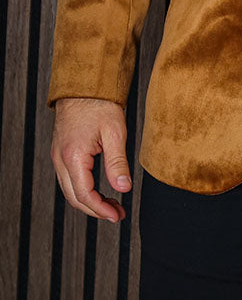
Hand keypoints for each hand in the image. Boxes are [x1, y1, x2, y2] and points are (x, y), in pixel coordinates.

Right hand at [51, 98, 130, 221]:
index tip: (117, 216)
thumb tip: (124, 188)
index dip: (101, 209)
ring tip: (112, 205)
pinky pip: (69, 179)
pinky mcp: (61, 151)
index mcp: (73, 156)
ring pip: (70, 190)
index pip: (84, 195)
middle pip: (74, 197)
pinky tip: (99, 190)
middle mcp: (60, 159)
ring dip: (89, 201)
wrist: (84, 83)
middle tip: (118, 214)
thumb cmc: (100, 104)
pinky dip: (83, 189)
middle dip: (96, 210)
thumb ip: (117, 163)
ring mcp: (58, 156)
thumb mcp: (115, 132)